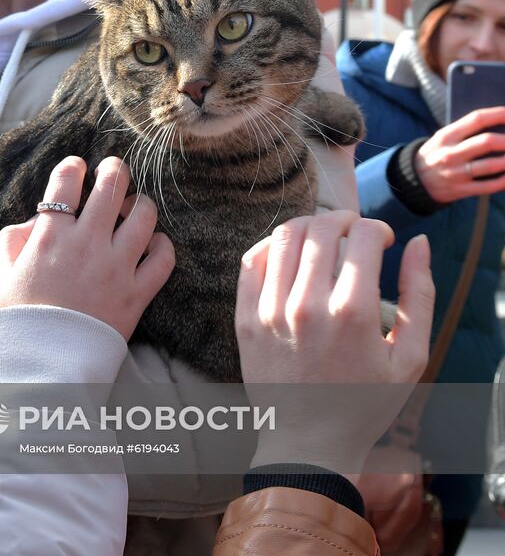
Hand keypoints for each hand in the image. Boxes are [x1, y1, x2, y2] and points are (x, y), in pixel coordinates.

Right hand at [0, 156, 174, 340]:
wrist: (42, 367)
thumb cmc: (20, 321)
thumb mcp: (3, 274)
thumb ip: (14, 239)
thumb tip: (35, 221)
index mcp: (50, 236)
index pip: (66, 180)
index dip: (72, 167)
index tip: (76, 168)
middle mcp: (87, 244)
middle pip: (112, 185)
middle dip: (114, 169)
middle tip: (113, 170)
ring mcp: (116, 267)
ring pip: (144, 214)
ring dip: (140, 204)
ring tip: (133, 207)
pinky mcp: (137, 293)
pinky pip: (164, 257)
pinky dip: (162, 245)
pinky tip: (152, 244)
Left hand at [235, 211, 434, 478]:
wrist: (308, 445)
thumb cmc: (365, 402)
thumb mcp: (409, 357)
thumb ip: (419, 294)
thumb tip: (419, 243)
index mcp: (353, 313)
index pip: (363, 235)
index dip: (378, 228)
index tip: (381, 240)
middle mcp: (308, 306)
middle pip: (323, 228)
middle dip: (344, 219)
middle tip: (354, 231)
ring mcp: (271, 311)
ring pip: (285, 236)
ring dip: (309, 225)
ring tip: (323, 236)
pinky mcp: (246, 319)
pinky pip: (252, 260)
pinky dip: (272, 244)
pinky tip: (290, 252)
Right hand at [415, 105, 504, 201]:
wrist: (414, 181)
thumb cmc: (437, 154)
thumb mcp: (443, 138)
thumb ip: (466, 132)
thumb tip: (500, 126)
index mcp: (447, 135)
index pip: (476, 119)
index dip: (498, 114)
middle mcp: (450, 153)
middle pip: (486, 142)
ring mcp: (455, 173)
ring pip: (490, 165)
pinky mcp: (460, 190)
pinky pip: (488, 186)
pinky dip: (504, 181)